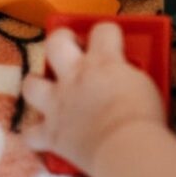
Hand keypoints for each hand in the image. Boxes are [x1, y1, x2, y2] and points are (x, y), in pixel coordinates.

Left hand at [21, 24, 164, 173]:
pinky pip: (30, 133)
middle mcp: (75, 76)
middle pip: (55, 42)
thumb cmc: (142, 117)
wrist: (126, 147)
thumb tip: (125, 76)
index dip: (107, 32)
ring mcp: (58, 103)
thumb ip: (129, 74)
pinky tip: (45, 133)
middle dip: (61, 40)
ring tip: (48, 89)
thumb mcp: (145, 84)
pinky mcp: (51, 132)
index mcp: (103, 61)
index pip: (103, 29)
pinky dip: (36, 134)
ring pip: (31, 83)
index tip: (111, 38)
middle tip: (70, 47)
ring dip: (37, 84)